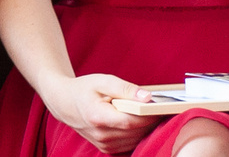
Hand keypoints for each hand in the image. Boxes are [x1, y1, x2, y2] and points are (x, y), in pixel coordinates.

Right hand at [38, 74, 159, 153]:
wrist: (64, 103)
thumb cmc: (83, 89)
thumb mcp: (103, 81)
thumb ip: (125, 88)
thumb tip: (147, 97)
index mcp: (98, 117)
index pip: (131, 121)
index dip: (149, 115)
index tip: (163, 106)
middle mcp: (101, 135)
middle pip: (136, 132)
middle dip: (152, 120)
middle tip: (164, 107)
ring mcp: (104, 144)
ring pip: (136, 139)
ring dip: (147, 127)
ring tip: (153, 112)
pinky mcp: (108, 149)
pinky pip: (131, 143)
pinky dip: (139, 133)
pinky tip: (141, 121)